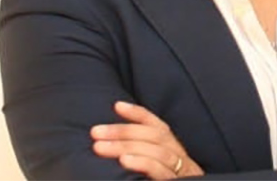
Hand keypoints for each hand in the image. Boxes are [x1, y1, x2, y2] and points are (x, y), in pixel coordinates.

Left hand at [90, 101, 204, 178]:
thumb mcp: (158, 169)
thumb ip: (143, 154)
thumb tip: (112, 144)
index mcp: (174, 150)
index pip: (158, 126)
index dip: (138, 114)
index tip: (116, 106)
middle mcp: (180, 157)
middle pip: (153, 136)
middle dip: (122, 131)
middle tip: (95, 132)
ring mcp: (181, 171)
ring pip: (156, 151)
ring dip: (125, 146)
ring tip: (100, 147)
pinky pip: (161, 171)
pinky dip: (142, 163)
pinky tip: (124, 160)